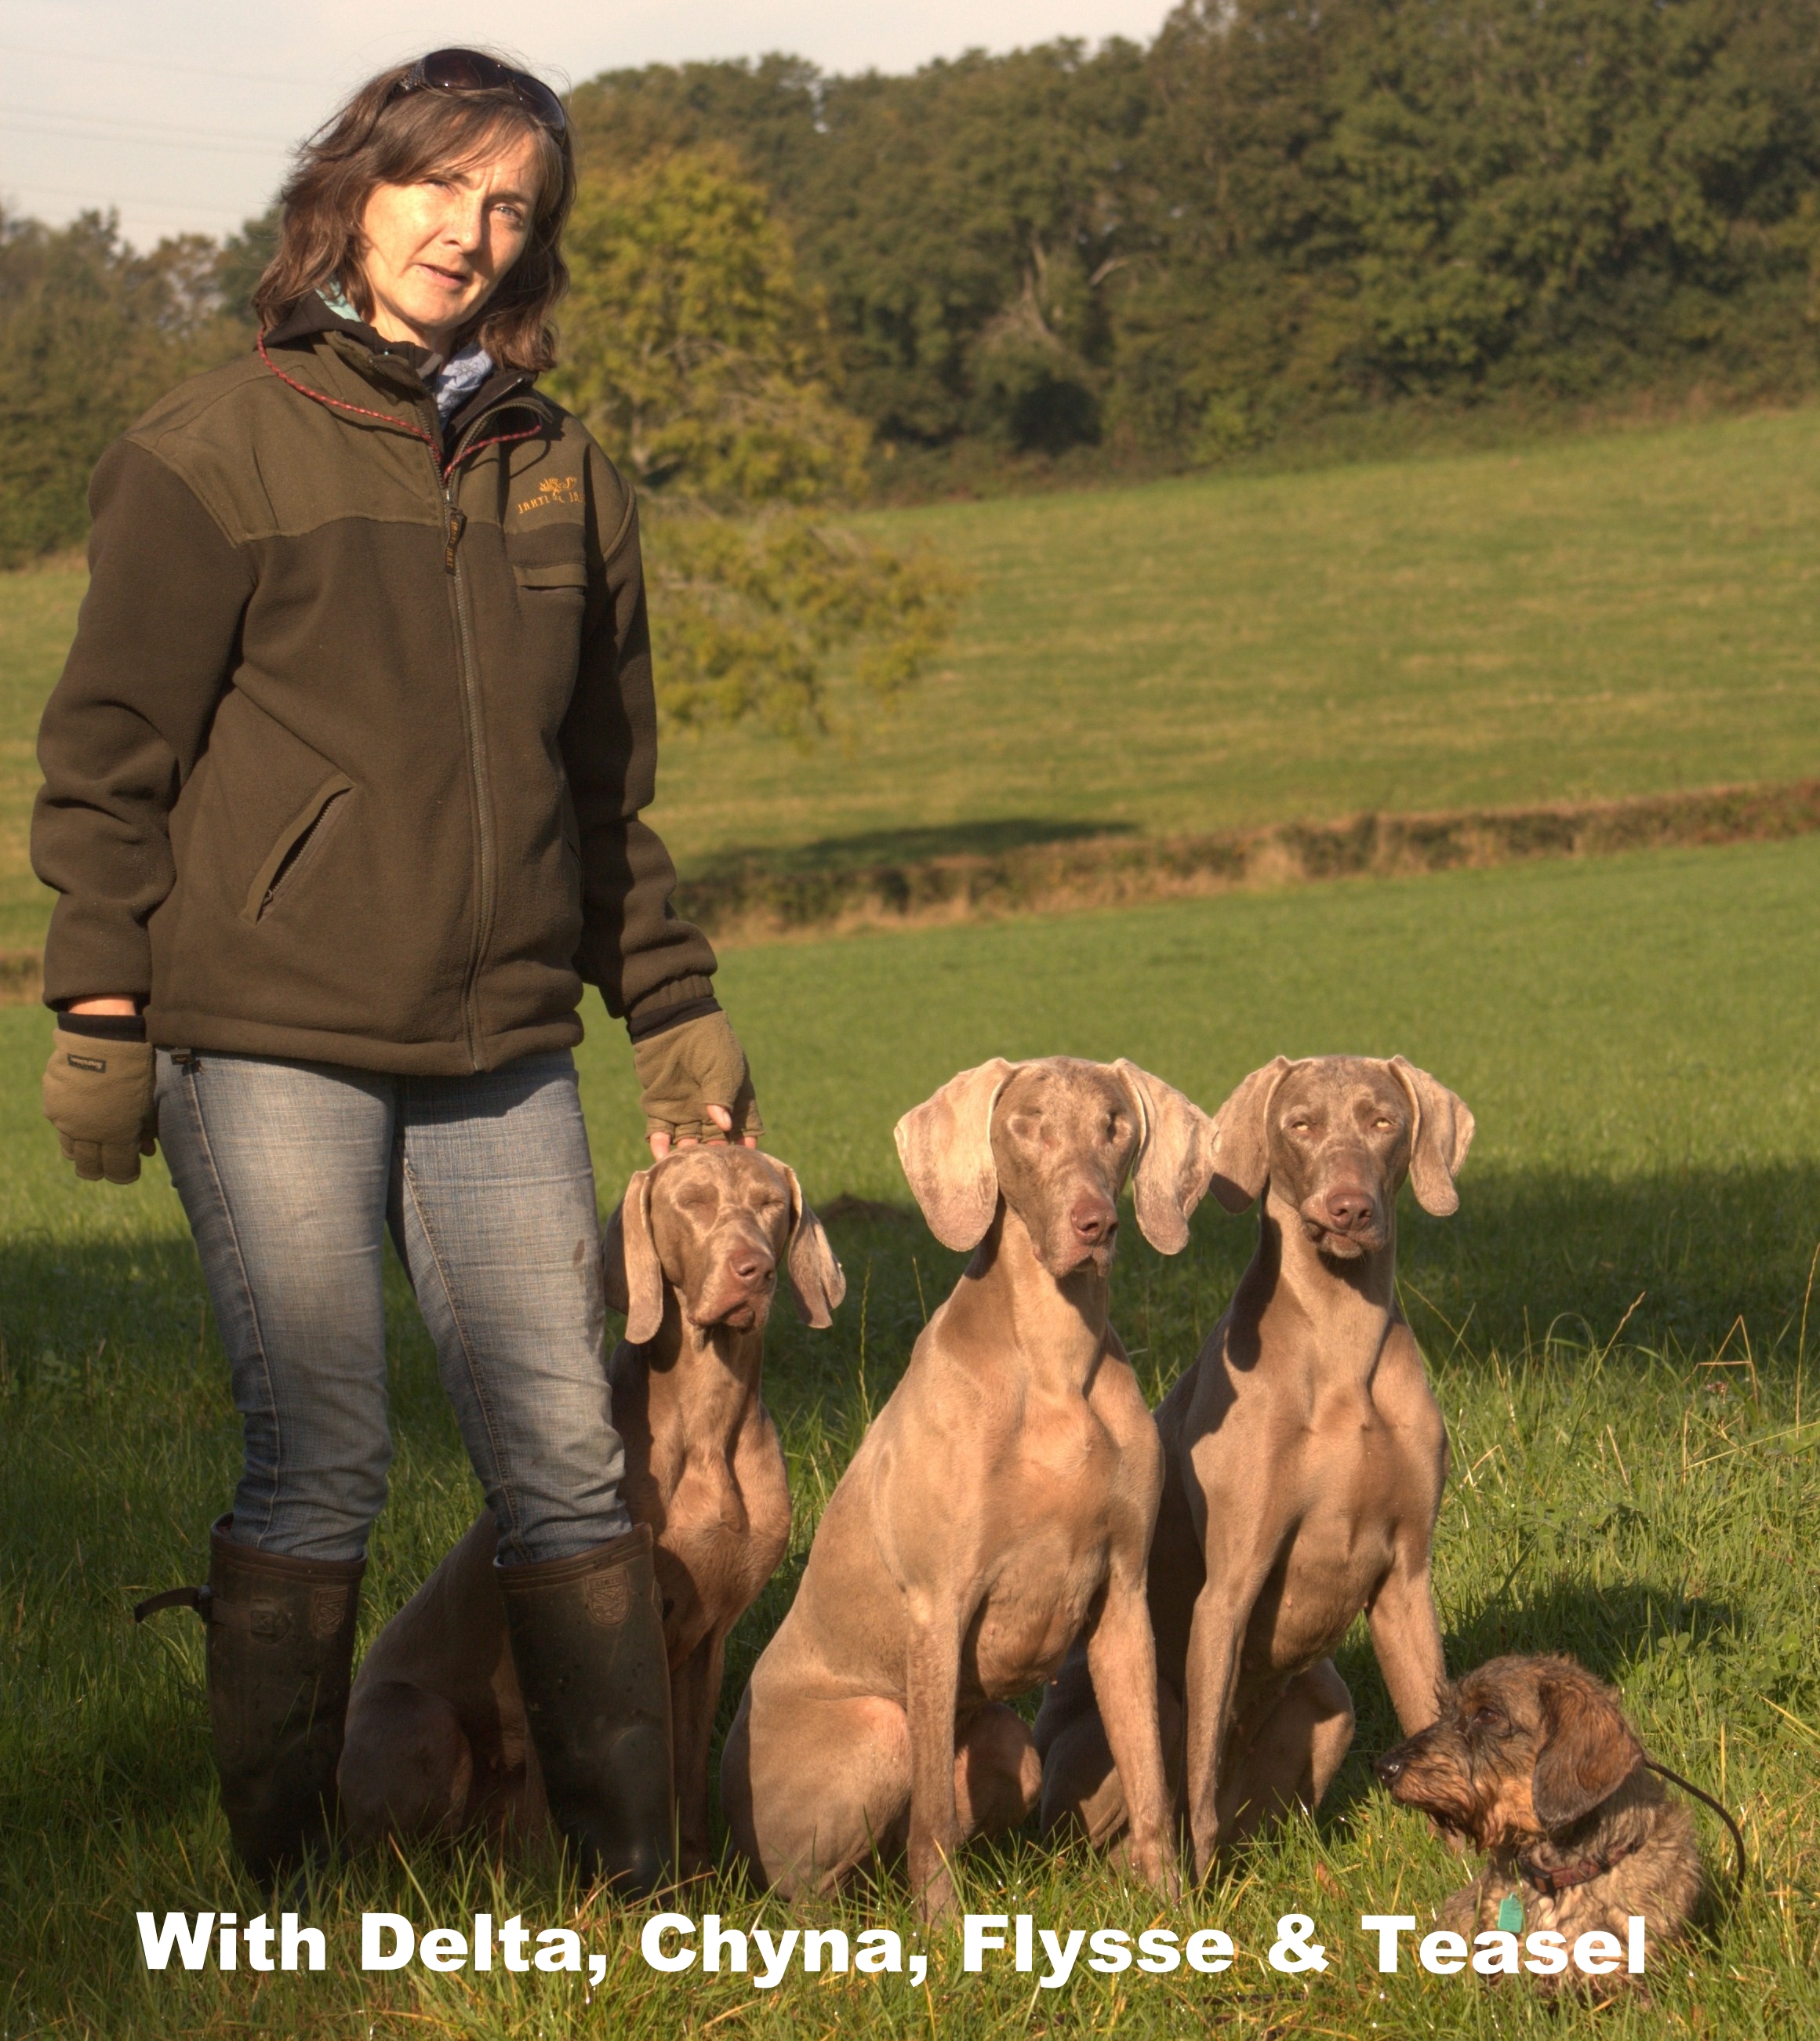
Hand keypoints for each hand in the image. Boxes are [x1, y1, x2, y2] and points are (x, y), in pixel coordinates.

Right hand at [42, 1018, 156, 1184]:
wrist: (104, 1038)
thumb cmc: (136, 1069)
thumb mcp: (148, 1102)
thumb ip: (146, 1130)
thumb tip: (147, 1151)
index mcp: (117, 1136)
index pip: (119, 1171)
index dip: (126, 1174)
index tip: (131, 1169)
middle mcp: (87, 1134)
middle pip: (90, 1168)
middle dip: (102, 1169)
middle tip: (110, 1162)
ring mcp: (66, 1121)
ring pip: (71, 1151)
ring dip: (83, 1151)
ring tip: (94, 1144)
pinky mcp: (52, 1105)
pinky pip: (60, 1126)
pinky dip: (71, 1128)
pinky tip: (82, 1118)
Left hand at [631, 1009, 760, 1161]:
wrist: (673, 1023)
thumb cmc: (708, 1042)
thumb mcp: (723, 1067)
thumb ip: (721, 1096)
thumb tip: (724, 1126)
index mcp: (734, 1098)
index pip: (744, 1128)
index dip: (745, 1145)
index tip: (745, 1162)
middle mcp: (710, 1110)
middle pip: (715, 1141)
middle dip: (715, 1156)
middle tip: (715, 1172)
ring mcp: (685, 1110)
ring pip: (688, 1141)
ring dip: (688, 1156)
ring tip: (689, 1171)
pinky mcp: (661, 1108)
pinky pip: (661, 1133)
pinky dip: (661, 1147)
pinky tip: (662, 1160)